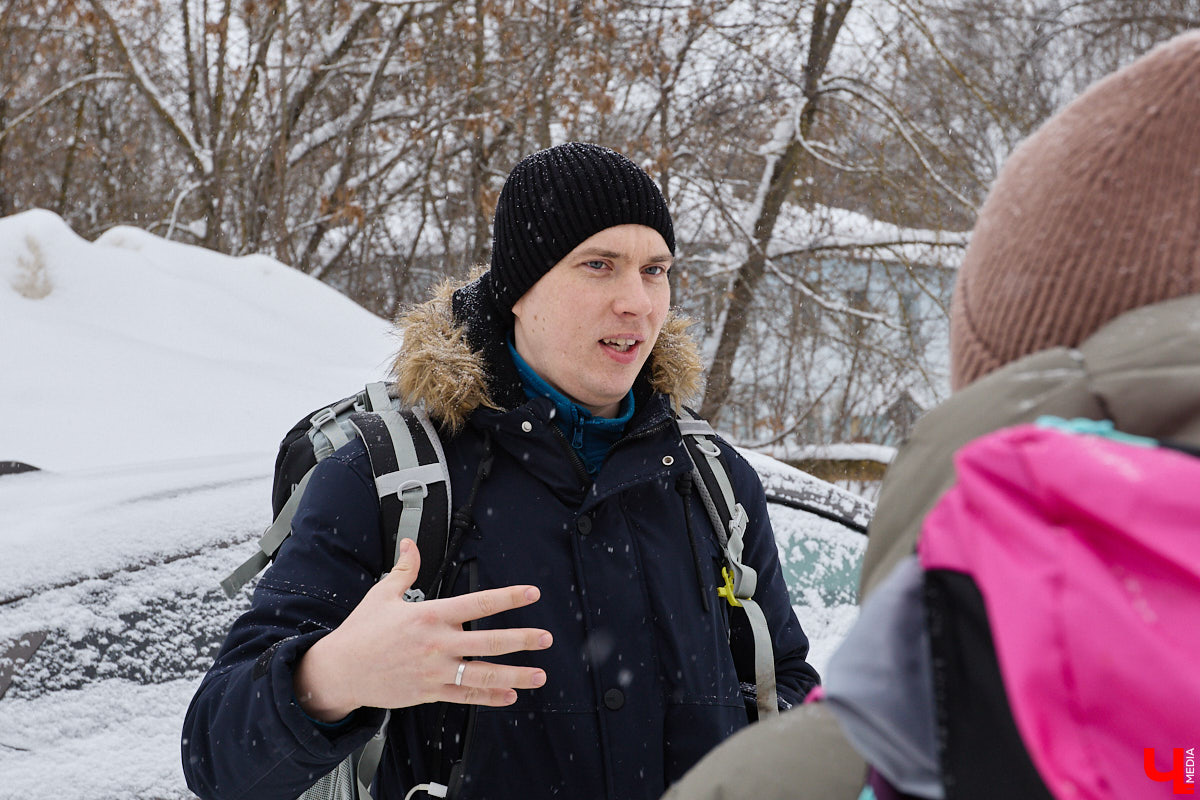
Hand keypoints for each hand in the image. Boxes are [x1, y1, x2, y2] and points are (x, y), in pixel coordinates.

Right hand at [294, 538, 551, 721]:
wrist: (340, 671)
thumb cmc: (361, 632)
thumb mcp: (382, 594)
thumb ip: (404, 569)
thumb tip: (410, 544)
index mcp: (429, 615)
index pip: (478, 604)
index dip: (508, 597)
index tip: (531, 594)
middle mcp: (437, 644)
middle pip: (489, 642)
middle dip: (522, 640)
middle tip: (545, 639)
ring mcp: (435, 671)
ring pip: (483, 674)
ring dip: (515, 675)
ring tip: (539, 675)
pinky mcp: (429, 693)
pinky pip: (465, 696)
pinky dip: (489, 697)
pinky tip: (510, 696)